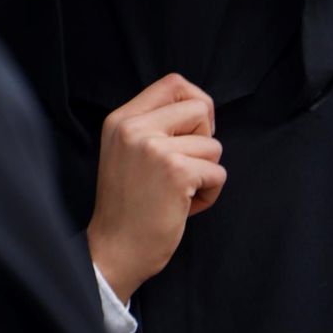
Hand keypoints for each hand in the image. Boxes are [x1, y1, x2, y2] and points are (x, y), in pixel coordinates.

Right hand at [85, 73, 225, 303]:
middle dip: (205, 139)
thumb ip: (152, 126)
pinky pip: (218, 173)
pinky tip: (186, 207)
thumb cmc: (127, 205)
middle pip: (200, 108)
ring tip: (181, 193)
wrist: (114, 249)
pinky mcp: (176, 172)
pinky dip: (210, 193)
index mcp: (121, 119)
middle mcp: (135, 128)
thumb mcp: (126, 151)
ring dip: (206, 173)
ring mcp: (155, 148)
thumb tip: (201, 111)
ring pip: (213, 145)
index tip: (195, 129)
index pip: (173, 83)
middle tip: (187, 165)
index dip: (196, 103)